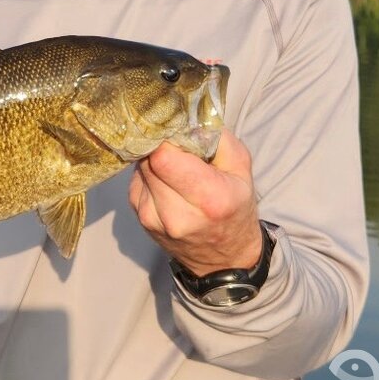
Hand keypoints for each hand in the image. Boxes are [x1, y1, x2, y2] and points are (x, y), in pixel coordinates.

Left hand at [129, 131, 261, 275]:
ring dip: (153, 161)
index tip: (177, 131)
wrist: (224, 260)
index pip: (163, 157)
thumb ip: (217, 138)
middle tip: (177, 146)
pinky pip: (136, 182)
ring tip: (175, 167)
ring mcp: (154, 220)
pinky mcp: (141, 220)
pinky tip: (166, 182)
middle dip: (161, 146)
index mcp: (209, 198)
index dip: (167, 138)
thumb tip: (186, 119)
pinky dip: (149, 176)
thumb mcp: (242, 168)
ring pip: (140, 169)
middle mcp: (177, 214)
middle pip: (149, 160)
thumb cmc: (235, 208)